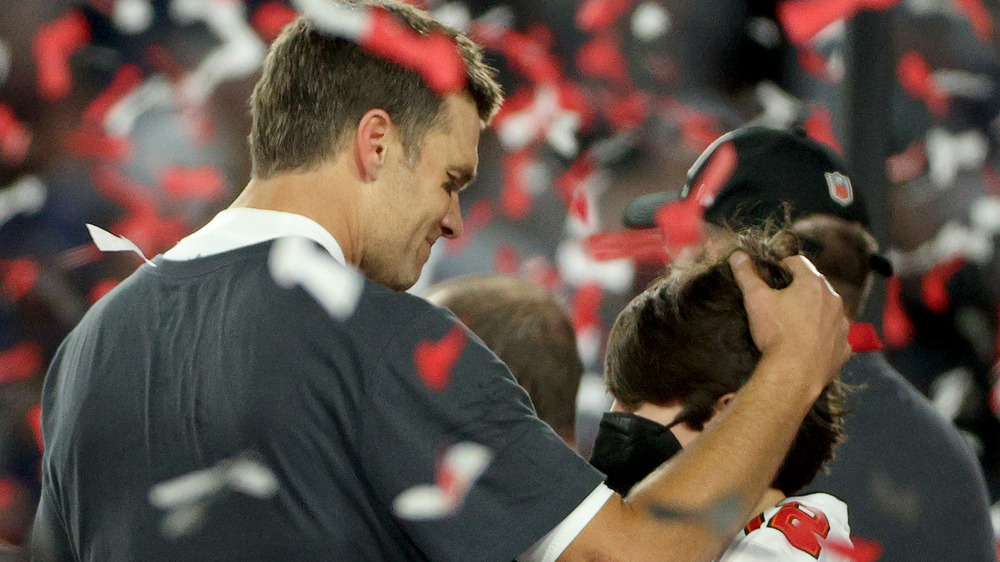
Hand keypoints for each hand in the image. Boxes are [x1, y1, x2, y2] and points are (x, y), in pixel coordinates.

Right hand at [729, 251, 850, 387]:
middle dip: (798, 292)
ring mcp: (842, 325)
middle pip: (814, 286)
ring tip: (792, 328)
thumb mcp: (755, 299)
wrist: (794, 374)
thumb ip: (747, 274)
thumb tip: (737, 255)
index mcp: (813, 283)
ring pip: (826, 311)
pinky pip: (833, 337)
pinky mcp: (844, 348)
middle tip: (778, 306)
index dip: (781, 268)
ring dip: (812, 314)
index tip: (770, 281)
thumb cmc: (776, 333)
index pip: (798, 262)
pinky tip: (806, 346)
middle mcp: (834, 300)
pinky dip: (822, 338)